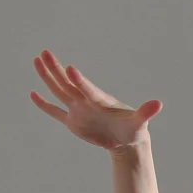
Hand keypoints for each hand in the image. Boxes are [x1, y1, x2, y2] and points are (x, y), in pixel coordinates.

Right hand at [30, 50, 161, 152]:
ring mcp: (78, 110)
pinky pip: (55, 112)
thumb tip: (159, 104)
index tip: (70, 68)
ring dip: (48, 77)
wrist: (127, 140)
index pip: (87, 88)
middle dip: (56, 69)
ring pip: (59, 91)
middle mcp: (86, 101)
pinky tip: (33, 94)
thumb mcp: (139, 123)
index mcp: (100, 100)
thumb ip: (145, 112)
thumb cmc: (134, 129)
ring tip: (37, 60)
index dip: (80, 80)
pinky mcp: (73, 122)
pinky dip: (44, 104)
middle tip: (45, 52)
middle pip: (68, 83)